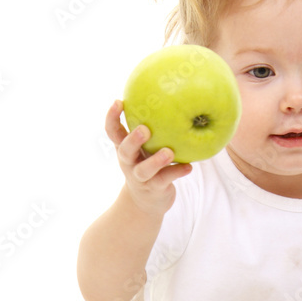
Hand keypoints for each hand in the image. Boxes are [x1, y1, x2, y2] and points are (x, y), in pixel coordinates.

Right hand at [105, 100, 191, 214]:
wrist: (146, 203)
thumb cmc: (148, 166)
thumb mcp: (145, 149)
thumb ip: (153, 130)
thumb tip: (173, 98)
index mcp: (125, 149)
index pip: (113, 132)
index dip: (112, 118)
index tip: (119, 102)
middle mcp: (129, 163)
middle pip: (125, 151)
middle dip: (133, 140)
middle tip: (144, 129)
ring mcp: (140, 178)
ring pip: (144, 170)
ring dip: (156, 161)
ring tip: (168, 152)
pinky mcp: (154, 189)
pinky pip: (165, 180)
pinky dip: (177, 172)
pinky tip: (189, 167)